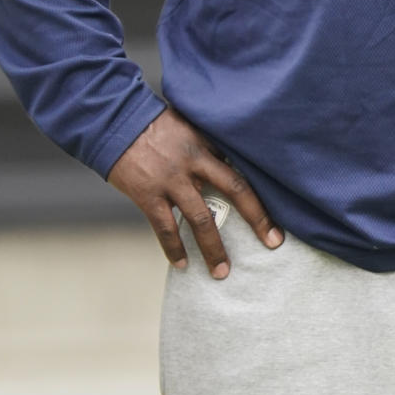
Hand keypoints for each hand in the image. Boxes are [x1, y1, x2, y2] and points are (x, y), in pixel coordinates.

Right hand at [108, 108, 282, 278]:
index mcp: (207, 142)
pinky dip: (174, 249)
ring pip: (201, 218)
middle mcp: (194, 161)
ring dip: (214, 248)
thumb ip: (208, 142)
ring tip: (222, 272)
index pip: (242, 166)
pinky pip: (165, 228)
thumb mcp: (188, 124)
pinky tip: (182, 264)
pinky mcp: (148, 195)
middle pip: (235, 190)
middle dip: (257, 218)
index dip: (262, 187)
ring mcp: (171, 180)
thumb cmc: (153, 123)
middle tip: (273, 242)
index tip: (279, 207)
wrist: (115, 122)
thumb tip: (231, 160)